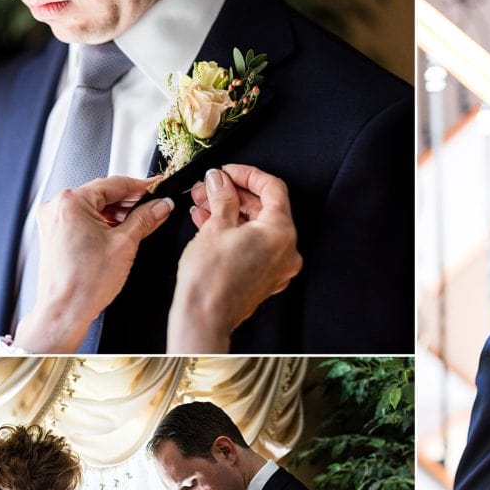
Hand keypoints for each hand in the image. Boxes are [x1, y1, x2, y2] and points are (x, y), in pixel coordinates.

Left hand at [13, 176, 174, 352]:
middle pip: (103, 194)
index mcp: (71, 202)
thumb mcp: (125, 244)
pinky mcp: (56, 235)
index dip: (141, 187)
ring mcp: (54, 221)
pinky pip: (85, 220)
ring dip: (118, 213)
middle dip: (131, 202)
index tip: (158, 188)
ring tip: (141, 223)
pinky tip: (121, 232)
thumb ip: (145, 219)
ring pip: (94, 207)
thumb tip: (160, 206)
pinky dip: (104, 224)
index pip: (114, 183)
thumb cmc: (84, 283)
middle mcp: (58, 207)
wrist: (65, 310)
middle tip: (156, 208)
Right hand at [167, 164, 301, 351]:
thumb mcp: (215, 226)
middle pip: (265, 209)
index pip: (273, 188)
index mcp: (281, 232)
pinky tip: (209, 223)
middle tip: (209, 186)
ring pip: (256, 228)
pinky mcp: (265, 279)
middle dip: (234, 194)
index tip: (227, 171)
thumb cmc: (209, 280)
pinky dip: (234, 232)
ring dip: (230, 212)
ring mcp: (277, 267)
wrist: (203, 318)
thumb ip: (222, 197)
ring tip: (202, 202)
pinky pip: (253, 246)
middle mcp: (286, 250)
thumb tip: (221, 180)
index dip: (248, 174)